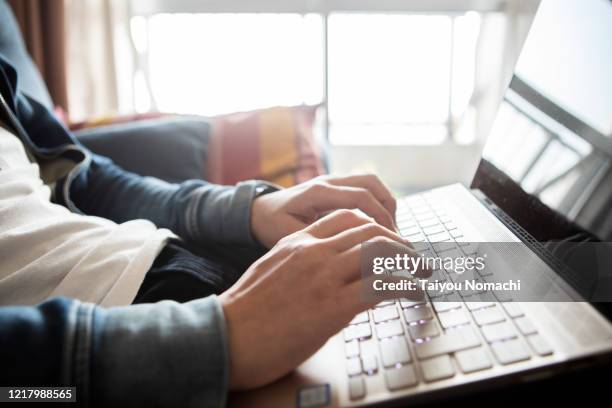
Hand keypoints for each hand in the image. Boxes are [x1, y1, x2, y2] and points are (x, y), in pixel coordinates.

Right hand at [220, 210, 428, 389]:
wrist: (225, 336)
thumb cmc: (245, 311)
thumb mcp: (273, 271)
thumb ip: (301, 263)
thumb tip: (330, 273)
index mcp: (298, 241)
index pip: (348, 218)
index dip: (378, 228)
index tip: (392, 243)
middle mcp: (313, 252)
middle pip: (372, 231)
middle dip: (401, 244)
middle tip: (416, 259)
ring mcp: (323, 276)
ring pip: (382, 253)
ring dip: (411, 263)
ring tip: (424, 275)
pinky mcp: (332, 306)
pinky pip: (382, 287)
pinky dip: (406, 287)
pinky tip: (414, 293)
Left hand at [251, 174, 396, 247]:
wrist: (258, 211)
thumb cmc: (272, 226)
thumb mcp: (291, 237)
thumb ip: (319, 242)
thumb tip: (352, 253)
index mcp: (317, 192)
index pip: (361, 198)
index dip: (381, 218)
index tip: (392, 240)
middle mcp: (328, 181)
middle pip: (372, 183)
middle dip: (389, 209)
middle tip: (396, 237)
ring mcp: (333, 181)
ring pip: (371, 182)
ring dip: (386, 204)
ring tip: (391, 231)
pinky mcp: (336, 187)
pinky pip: (364, 188)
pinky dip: (377, 204)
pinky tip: (378, 228)